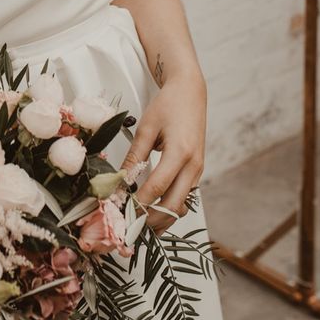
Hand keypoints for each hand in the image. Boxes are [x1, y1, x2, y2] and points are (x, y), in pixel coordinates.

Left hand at [120, 70, 206, 235]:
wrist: (190, 93)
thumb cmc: (169, 105)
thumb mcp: (146, 128)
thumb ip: (134, 156)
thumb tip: (121, 179)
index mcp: (181, 152)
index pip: (157, 187)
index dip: (139, 203)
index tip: (121, 212)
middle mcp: (194, 166)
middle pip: (173, 205)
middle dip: (151, 219)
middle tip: (129, 226)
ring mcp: (198, 170)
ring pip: (181, 206)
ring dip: (161, 218)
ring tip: (138, 225)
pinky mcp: (196, 171)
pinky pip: (184, 197)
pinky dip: (168, 208)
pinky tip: (152, 212)